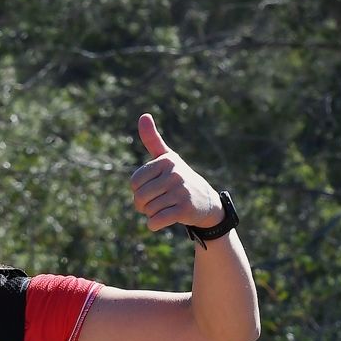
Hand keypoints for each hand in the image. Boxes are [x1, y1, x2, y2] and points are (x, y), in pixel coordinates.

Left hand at [129, 113, 222, 232]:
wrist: (205, 202)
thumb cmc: (179, 178)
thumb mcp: (167, 158)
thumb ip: (152, 140)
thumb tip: (143, 115)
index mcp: (166, 161)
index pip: (134, 182)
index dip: (137, 191)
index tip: (150, 190)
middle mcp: (174, 174)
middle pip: (139, 198)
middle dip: (142, 205)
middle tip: (155, 203)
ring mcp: (180, 192)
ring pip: (148, 211)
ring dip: (151, 214)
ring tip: (164, 209)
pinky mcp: (184, 209)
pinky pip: (156, 221)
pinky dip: (153, 225)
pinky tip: (160, 222)